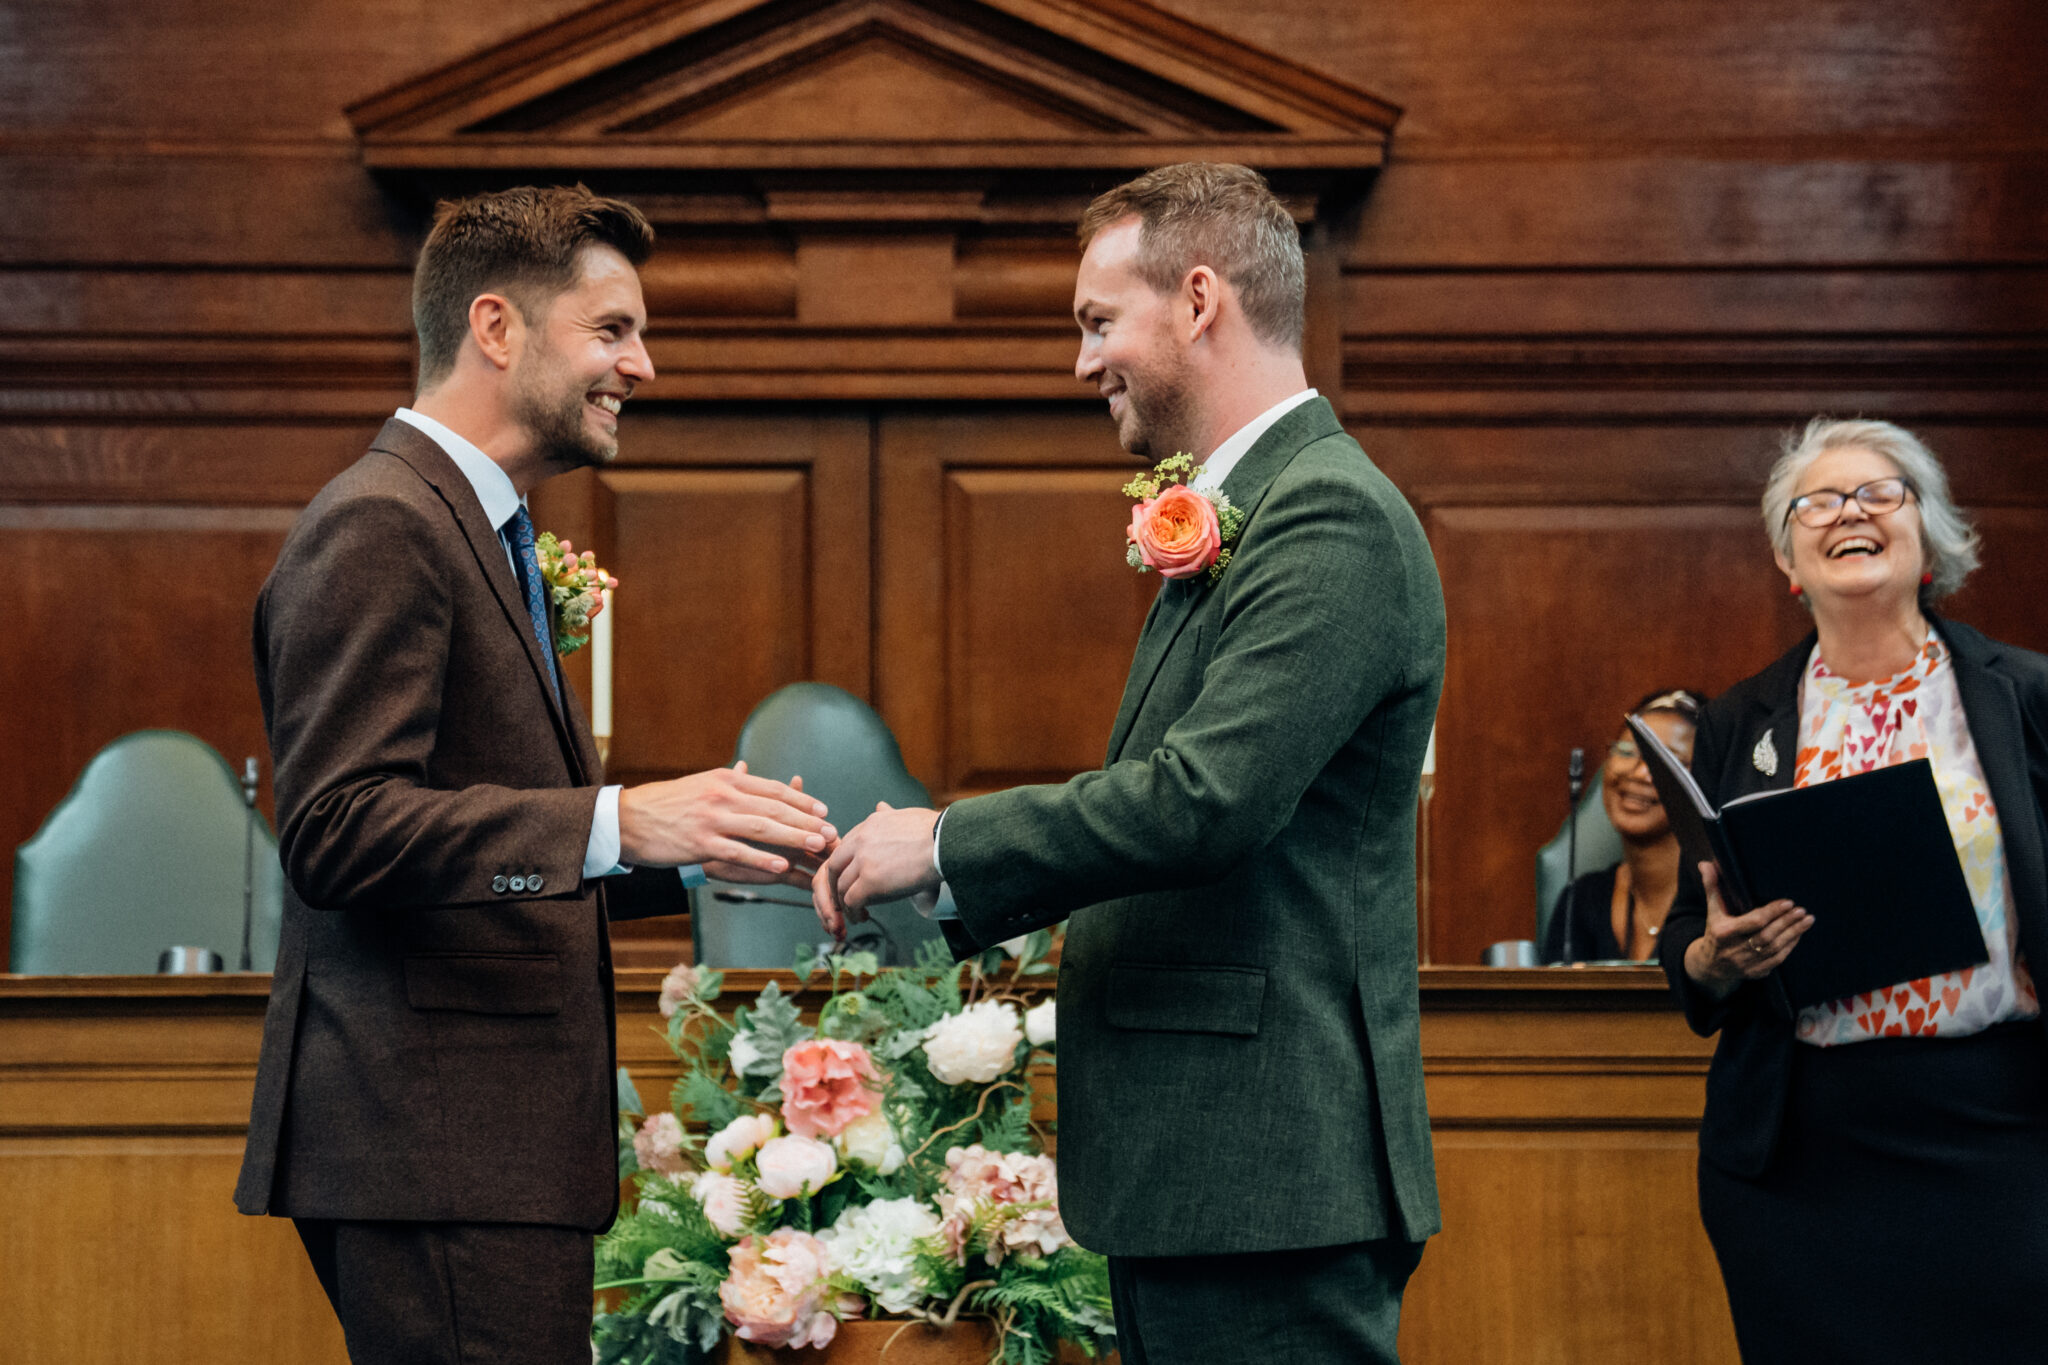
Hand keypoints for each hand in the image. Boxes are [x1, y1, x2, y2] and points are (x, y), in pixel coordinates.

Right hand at [619, 761, 834, 879]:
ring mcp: (712, 819)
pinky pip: (738, 851)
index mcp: (726, 780)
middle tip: (831, 832)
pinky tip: (782, 865)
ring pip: (762, 828)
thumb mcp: (701, 784)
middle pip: (774, 808)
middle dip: (807, 821)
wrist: (627, 819)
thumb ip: (728, 781)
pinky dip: (762, 858)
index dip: (802, 801)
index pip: (773, 789)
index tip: (823, 811)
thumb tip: (748, 770)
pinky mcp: (700, 843)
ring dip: (794, 837)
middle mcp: (723, 795)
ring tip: (817, 846)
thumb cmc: (666, 804)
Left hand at [811, 802, 939, 938]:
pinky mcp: (870, 881)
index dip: (844, 867)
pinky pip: (852, 901)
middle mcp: (861, 840)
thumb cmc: (937, 831)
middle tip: (842, 899)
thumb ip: (889, 815)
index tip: (850, 878)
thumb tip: (881, 807)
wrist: (947, 844)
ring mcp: (864, 861)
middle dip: (835, 885)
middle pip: (835, 866)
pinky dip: (853, 912)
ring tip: (855, 914)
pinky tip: (862, 917)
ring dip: (845, 904)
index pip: (845, 847)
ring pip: (841, 887)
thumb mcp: (906, 816)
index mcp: (870, 824)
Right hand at [1683, 861, 1813, 999]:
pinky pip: (1778, 959)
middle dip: (1787, 922)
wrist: (1711, 966)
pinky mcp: (1756, 972)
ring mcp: (1746, 963)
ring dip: (1794, 933)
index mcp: (1724, 933)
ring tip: (1807, 919)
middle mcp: (1735, 950)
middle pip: (1767, 935)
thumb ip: (1712, 887)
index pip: (1753, 922)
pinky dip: (1790, 946)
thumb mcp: (1712, 911)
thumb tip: (1705, 864)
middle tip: (1802, 910)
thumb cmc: (1715, 932)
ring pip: (1775, 948)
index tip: (1788, 902)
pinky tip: (1799, 934)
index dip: (1772, 912)